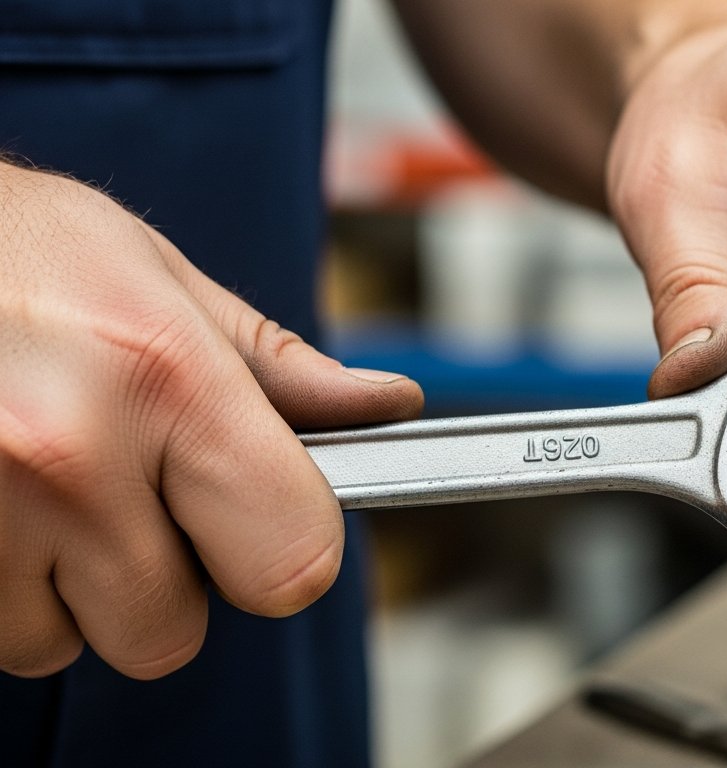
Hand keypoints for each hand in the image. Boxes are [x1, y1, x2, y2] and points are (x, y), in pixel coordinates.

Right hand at [0, 166, 422, 677]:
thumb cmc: (18, 251)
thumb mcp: (161, 280)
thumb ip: (276, 368)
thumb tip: (388, 407)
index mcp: (167, 378)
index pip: (290, 562)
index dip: (286, 553)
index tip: (262, 524)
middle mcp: (66, 454)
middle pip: (168, 633)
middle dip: (161, 583)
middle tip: (127, 494)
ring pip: (57, 645)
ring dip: (61, 591)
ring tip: (41, 487)